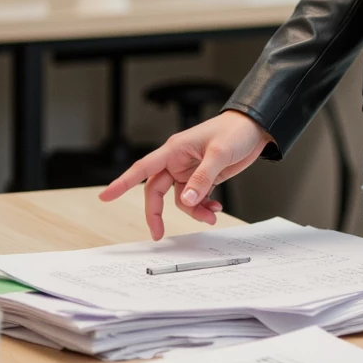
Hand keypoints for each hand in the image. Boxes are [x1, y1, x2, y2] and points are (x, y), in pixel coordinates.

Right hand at [99, 110, 272, 239]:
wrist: (256, 128)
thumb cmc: (235, 130)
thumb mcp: (219, 153)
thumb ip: (202, 178)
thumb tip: (187, 201)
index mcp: (175, 150)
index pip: (143, 168)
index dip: (123, 182)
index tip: (105, 196)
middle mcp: (178, 161)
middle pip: (157, 191)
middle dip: (157, 212)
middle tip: (158, 234)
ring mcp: (189, 170)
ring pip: (179, 199)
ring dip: (192, 211)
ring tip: (211, 214)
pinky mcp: (202, 177)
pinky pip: (195, 198)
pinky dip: (202, 206)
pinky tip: (215, 208)